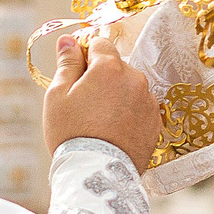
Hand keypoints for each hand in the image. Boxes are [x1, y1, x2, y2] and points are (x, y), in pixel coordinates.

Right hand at [41, 33, 160, 168]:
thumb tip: (68, 39)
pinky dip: (129, 113)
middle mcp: (136, 79)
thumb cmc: (71, 132)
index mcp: (110, 68)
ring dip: (117, 95)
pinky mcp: (155, 122)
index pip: (100, 44)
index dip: (85, 55)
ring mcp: (148, 101)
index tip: (77, 73)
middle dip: (101, 77)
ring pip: (129, 88)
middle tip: (84, 104)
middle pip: (116, 67)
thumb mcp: (58, 95)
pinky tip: (113, 130)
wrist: (97, 173)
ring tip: (99, 121)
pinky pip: (140, 108)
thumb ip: (67, 63)